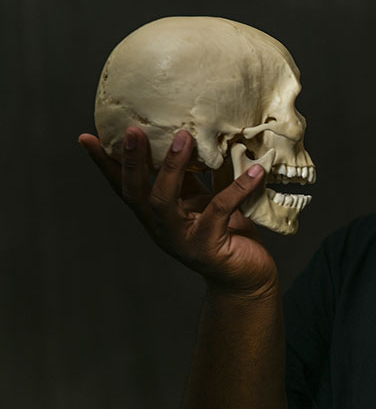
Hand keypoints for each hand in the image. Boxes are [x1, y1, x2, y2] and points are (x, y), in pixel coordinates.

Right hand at [79, 127, 277, 296]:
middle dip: (132, 161)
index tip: (87, 138)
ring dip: (171, 168)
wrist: (248, 279)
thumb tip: (193, 137)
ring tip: (184, 137)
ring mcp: (182, 239)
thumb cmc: (228, 236)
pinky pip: (219, 210)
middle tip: (133, 130)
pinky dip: (237, 189)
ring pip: (164, 201)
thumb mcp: (205, 203)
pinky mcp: (208, 247)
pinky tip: (255, 171)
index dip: (106, 165)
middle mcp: (162, 228)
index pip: (125, 186)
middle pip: (136, 192)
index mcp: (157, 215)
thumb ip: (194, 179)